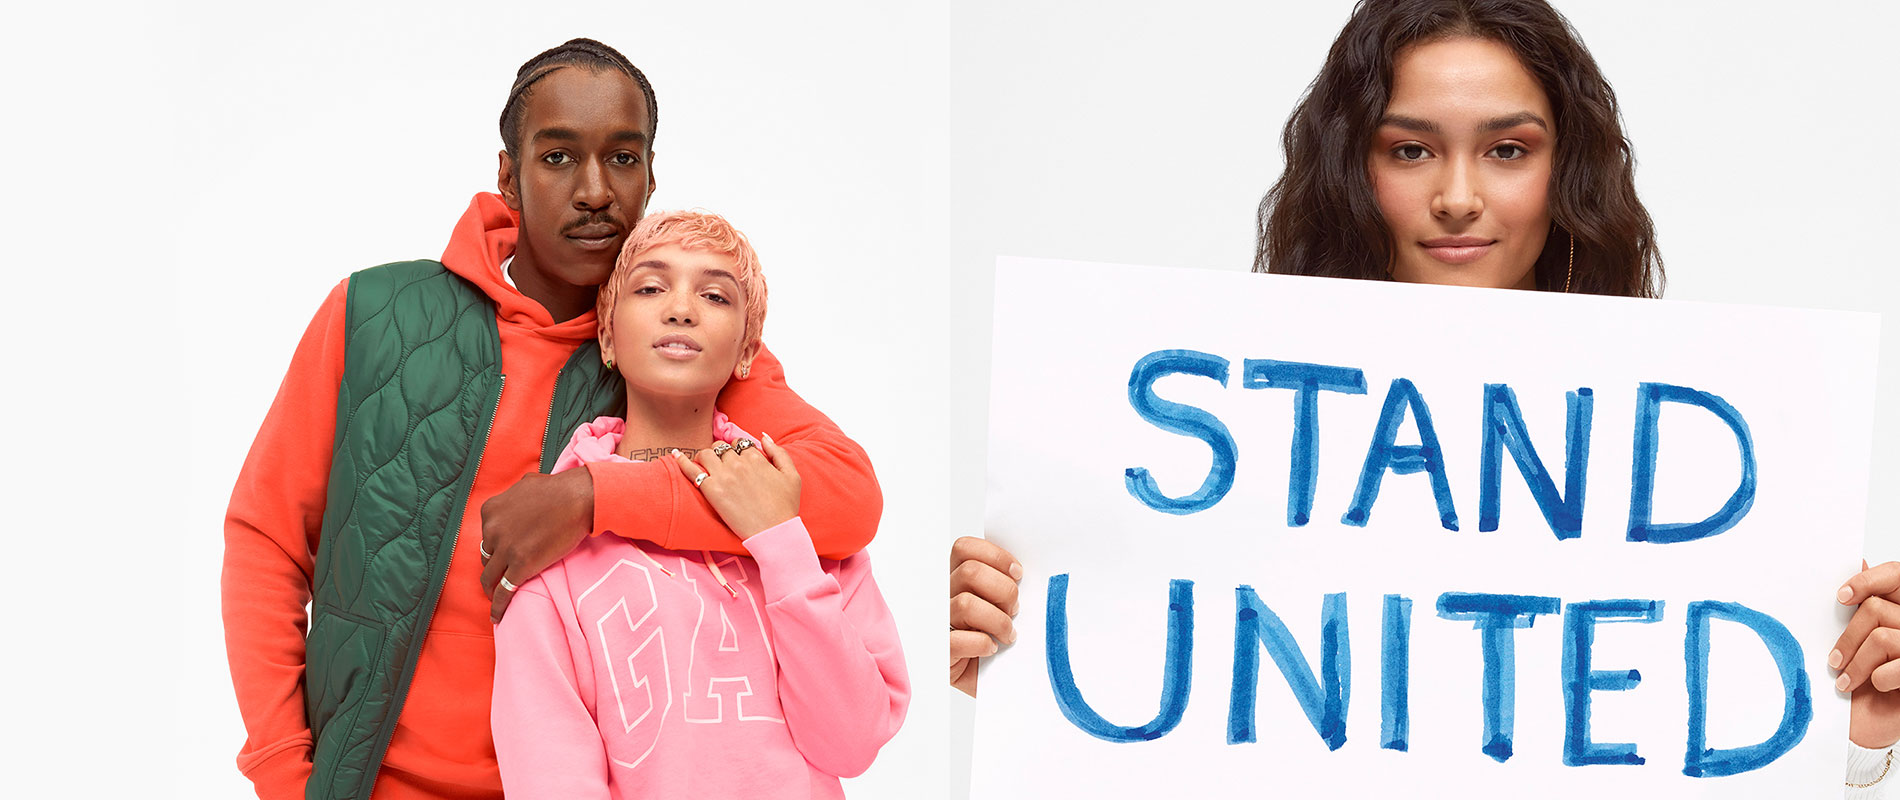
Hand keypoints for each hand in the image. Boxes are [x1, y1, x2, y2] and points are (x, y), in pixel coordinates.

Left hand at [478, 468, 593, 622]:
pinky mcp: (521, 566)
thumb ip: (514, 496)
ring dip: (492, 586)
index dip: (495, 546)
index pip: (486, 536)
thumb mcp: (526, 484)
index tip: (502, 554)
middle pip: (487, 556)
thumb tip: (517, 499)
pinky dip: (498, 606)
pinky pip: (504, 591)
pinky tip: (497, 616)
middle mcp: (492, 530)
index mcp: (490, 511)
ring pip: (490, 576)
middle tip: (504, 572)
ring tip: (496, 595)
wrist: (578, 498)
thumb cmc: (559, 489)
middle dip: (495, 564)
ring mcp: (506, 549)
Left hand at [670, 434, 799, 539]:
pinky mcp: (711, 491)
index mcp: (756, 458)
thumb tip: (763, 436)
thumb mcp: (792, 475)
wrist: (774, 532)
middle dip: (722, 454)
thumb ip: (778, 452)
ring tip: (707, 467)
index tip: (738, 461)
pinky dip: (682, 460)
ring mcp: (723, 476)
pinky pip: (692, 470)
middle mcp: (738, 463)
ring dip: (706, 457)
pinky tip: (675, 455)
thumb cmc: (785, 507)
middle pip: (722, 448)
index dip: (739, 451)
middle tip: (723, 467)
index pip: (740, 444)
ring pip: (706, 454)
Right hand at [950, 536, 1022, 697]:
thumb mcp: (1006, 610)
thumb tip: (1028, 572)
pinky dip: (982, 644)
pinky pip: (957, 640)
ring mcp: (939, 625)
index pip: (964, 548)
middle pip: (969, 572)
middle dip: (1002, 591)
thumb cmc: (1004, 646)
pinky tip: (991, 650)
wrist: (998, 688)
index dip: (995, 557)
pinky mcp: (939, 653)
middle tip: (1015, 610)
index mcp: (959, 582)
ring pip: (965, 604)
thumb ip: (1008, 586)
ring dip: (997, 621)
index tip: (1018, 574)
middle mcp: (944, 598)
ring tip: (1009, 635)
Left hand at [1834, 560, 1899, 748]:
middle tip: (1833, 662)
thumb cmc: (1870, 679)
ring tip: (1845, 681)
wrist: (1873, 722)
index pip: (1897, 574)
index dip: (1869, 580)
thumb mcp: (1863, 639)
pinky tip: (1876, 688)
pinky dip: (1876, 680)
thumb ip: (1865, 606)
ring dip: (1855, 664)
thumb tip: (1857, 560)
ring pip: (1881, 637)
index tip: (1842, 596)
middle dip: (1848, 638)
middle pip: (1876, 609)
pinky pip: (1893, 667)